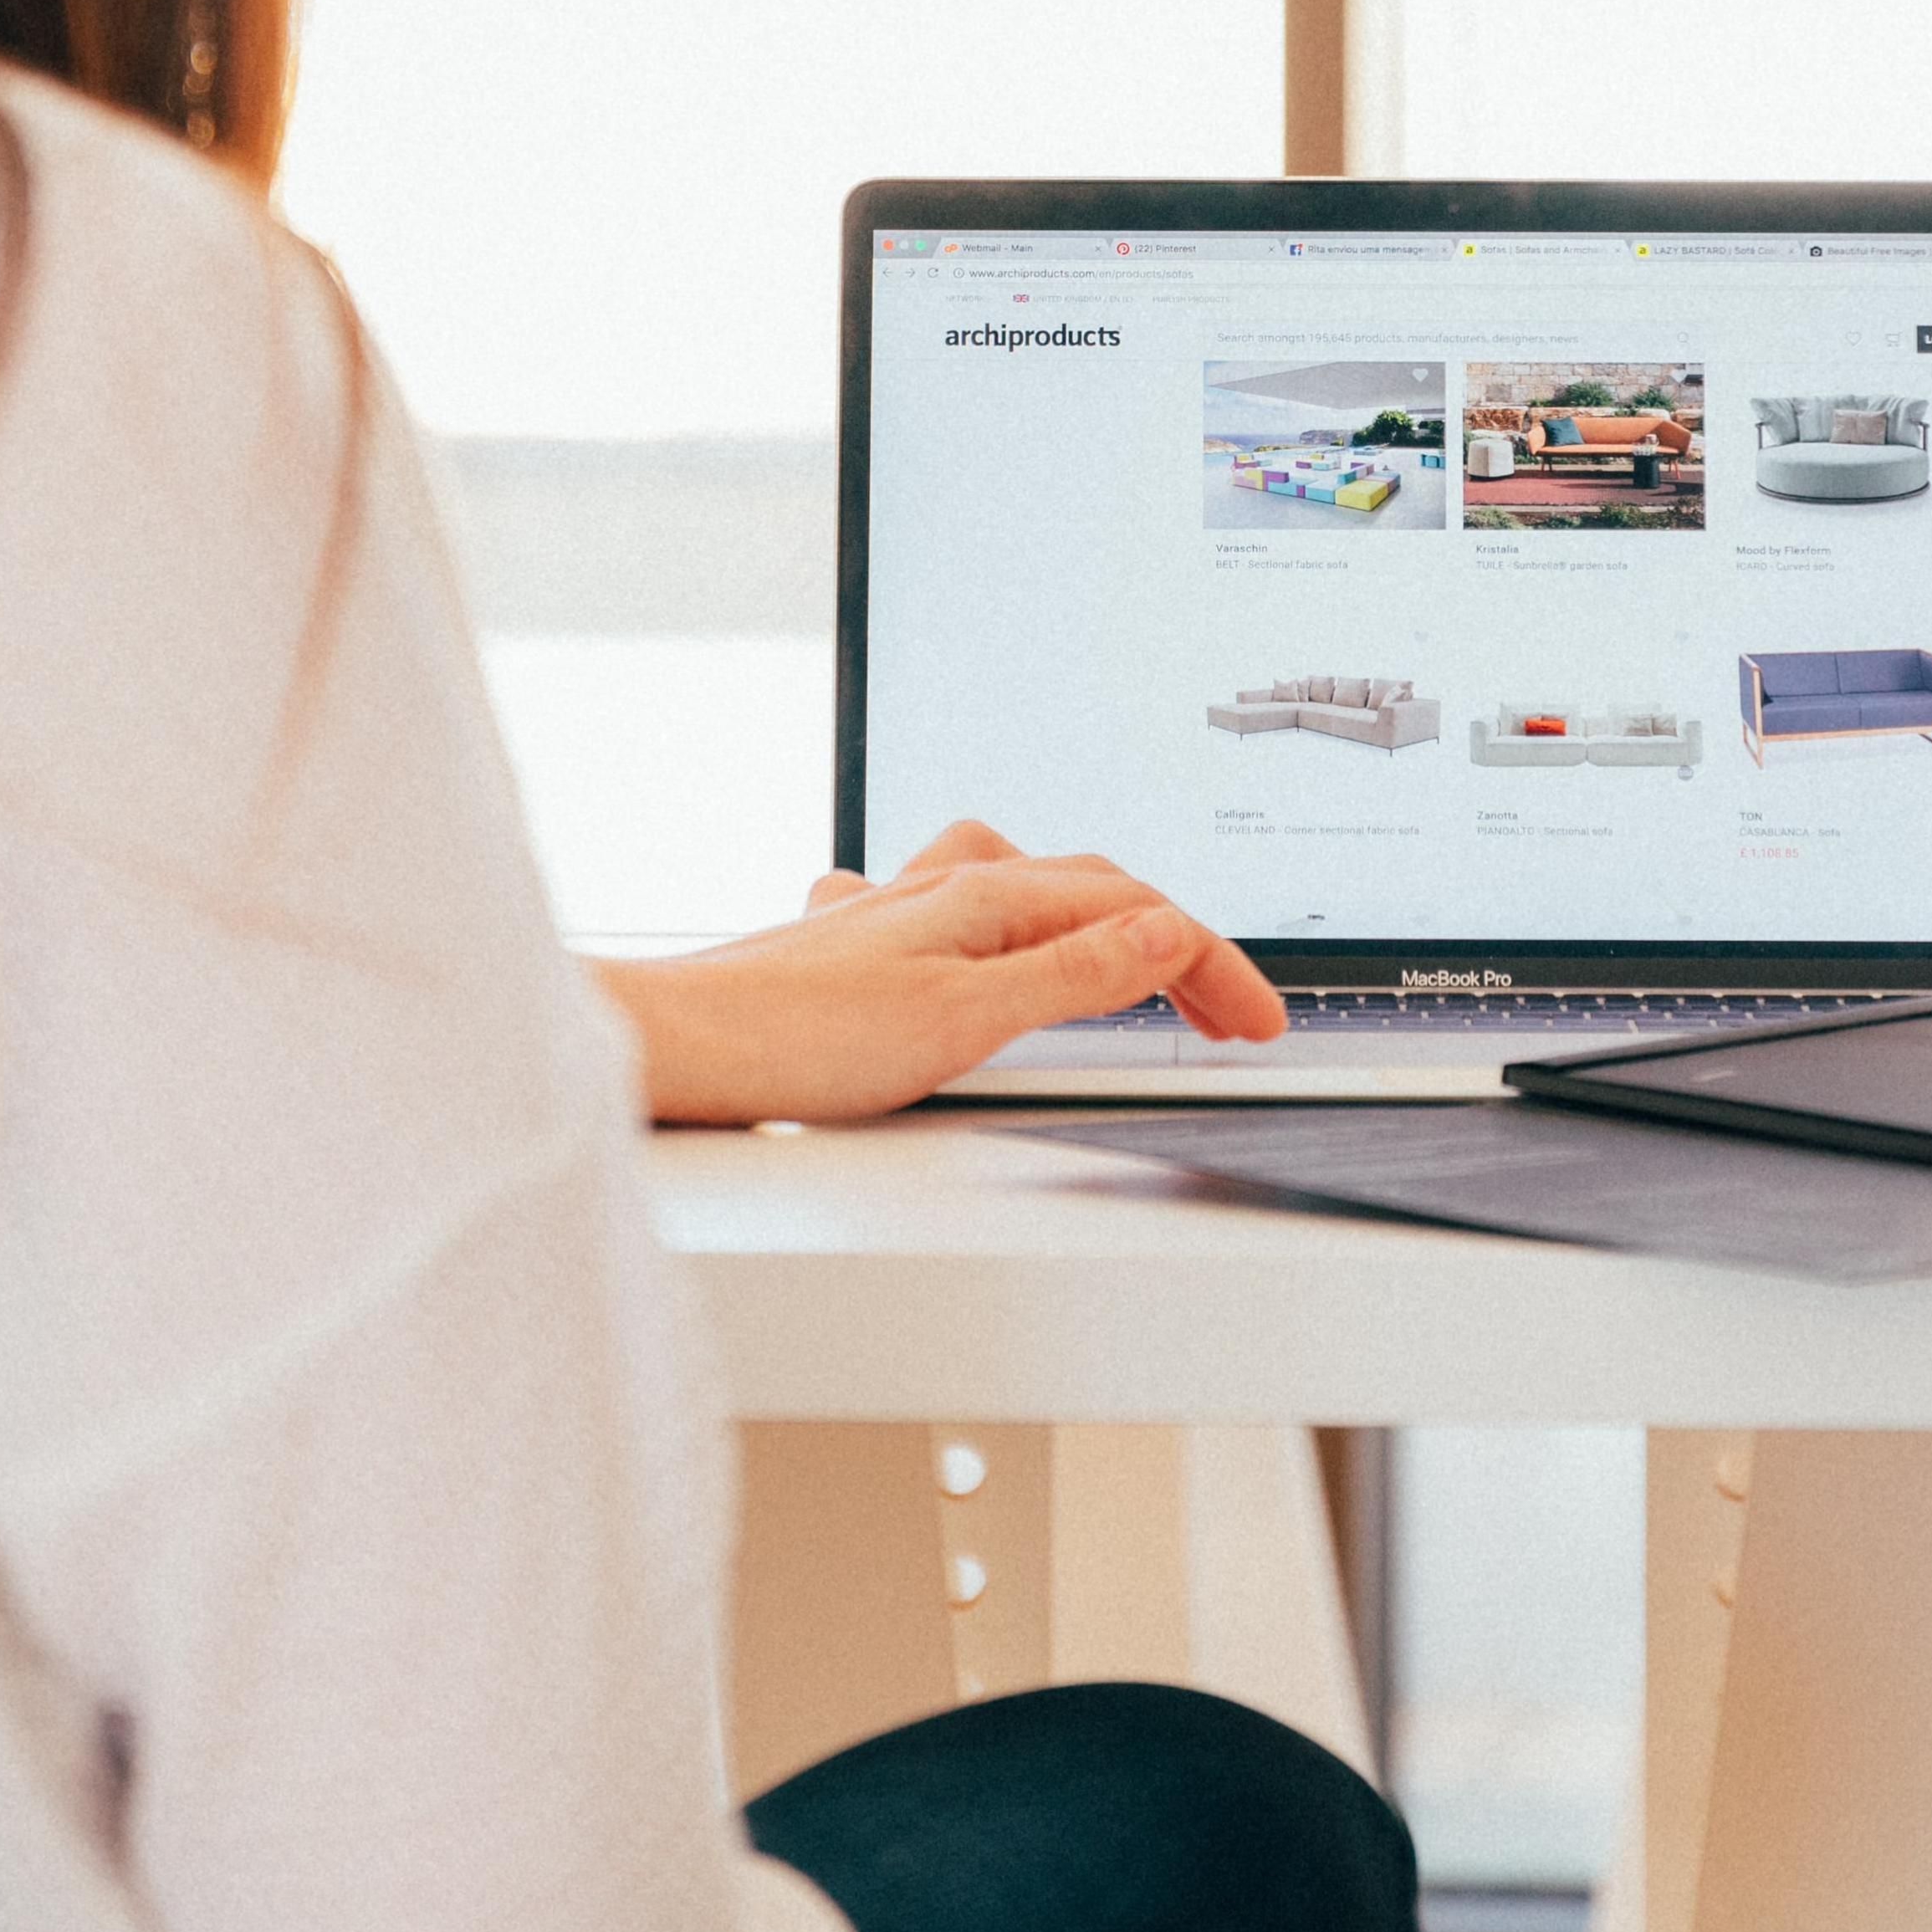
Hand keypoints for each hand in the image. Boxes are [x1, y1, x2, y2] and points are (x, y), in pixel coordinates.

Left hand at [595, 820, 1283, 1125]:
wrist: (673, 1046)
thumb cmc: (795, 1037)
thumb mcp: (965, 1019)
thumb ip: (1073, 975)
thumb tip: (1170, 931)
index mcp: (984, 896)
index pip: (1135, 914)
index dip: (1211, 967)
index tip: (1258, 1023)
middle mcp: (941, 887)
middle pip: (1090, 891)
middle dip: (1172, 943)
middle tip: (1224, 1013)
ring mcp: (896, 913)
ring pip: (1021, 885)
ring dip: (1092, 917)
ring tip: (1129, 959)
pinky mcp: (854, 949)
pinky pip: (951, 910)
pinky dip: (1001, 927)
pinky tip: (977, 949)